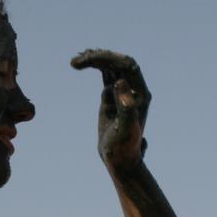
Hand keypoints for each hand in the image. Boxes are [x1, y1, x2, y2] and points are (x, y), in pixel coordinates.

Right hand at [71, 49, 151, 170]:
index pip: (127, 66)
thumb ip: (126, 107)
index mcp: (140, 94)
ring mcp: (122, 91)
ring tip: (76, 61)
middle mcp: (133, 89)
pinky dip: (93, 66)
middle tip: (78, 61)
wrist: (120, 159)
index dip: (110, 59)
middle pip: (118, 63)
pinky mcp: (112, 96)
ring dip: (94, 59)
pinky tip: (80, 63)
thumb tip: (120, 82)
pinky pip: (104, 74)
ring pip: (110, 66)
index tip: (91, 60)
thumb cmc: (124, 148)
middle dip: (99, 57)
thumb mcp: (125, 130)